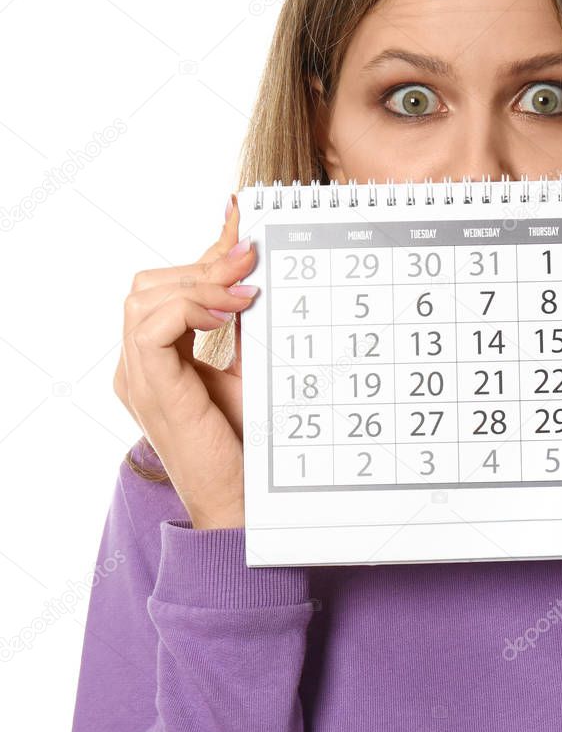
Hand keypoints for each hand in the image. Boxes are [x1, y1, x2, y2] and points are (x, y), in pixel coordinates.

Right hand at [114, 195, 257, 528]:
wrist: (242, 498)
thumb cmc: (243, 439)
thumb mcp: (245, 366)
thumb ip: (240, 324)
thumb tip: (253, 274)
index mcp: (155, 357)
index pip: (167, 288)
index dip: (205, 257)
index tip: (246, 233)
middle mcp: (138, 364)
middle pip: (147, 285)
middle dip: (203, 263)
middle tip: (251, 257)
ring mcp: (139, 377)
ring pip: (143, 297)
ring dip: (200, 281)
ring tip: (247, 286)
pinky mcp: (152, 389)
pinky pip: (150, 327)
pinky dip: (190, 307)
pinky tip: (231, 312)